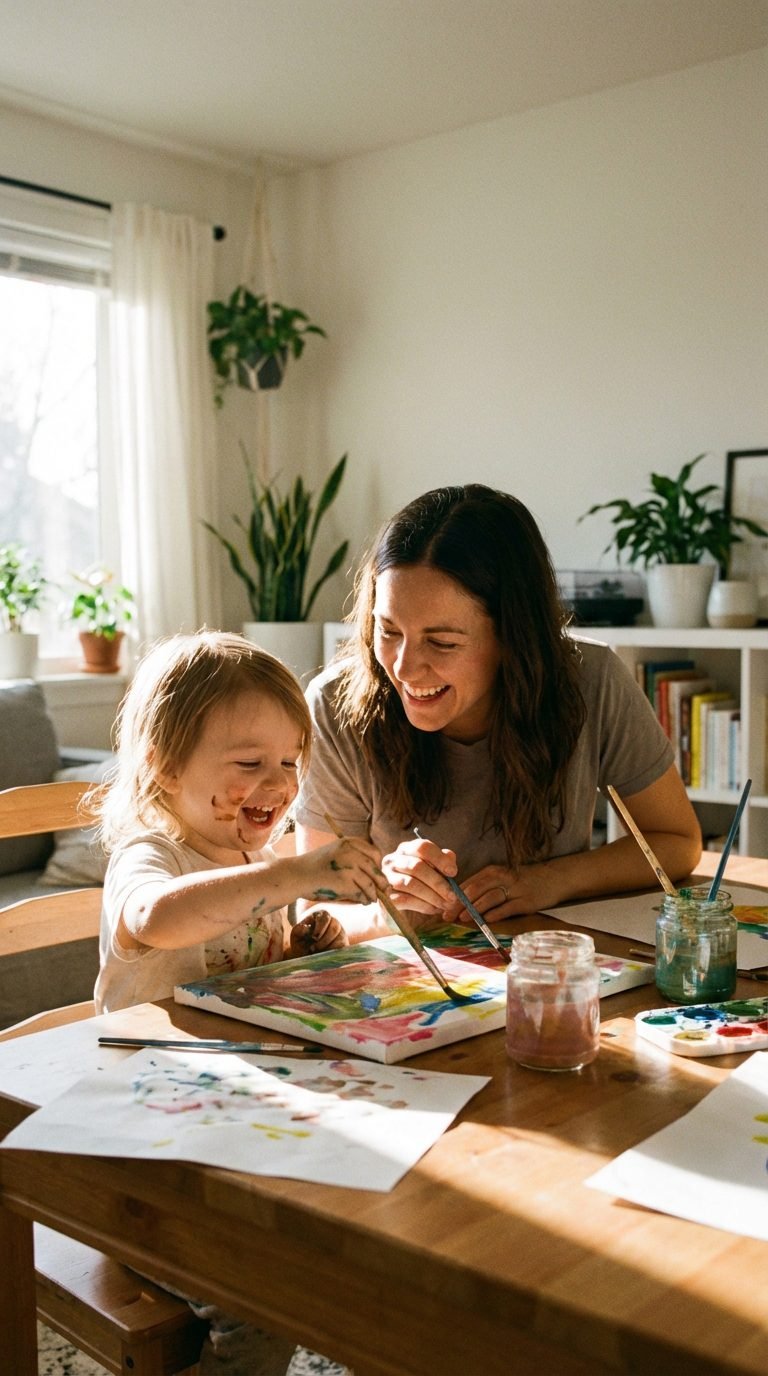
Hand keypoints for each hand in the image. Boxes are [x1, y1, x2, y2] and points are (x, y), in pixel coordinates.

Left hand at [290, 909, 348, 956]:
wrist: (306, 956)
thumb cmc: (300, 943)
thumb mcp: (296, 936)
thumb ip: (298, 930)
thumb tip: (306, 928)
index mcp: (320, 916)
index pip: (325, 917)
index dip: (321, 927)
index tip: (314, 938)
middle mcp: (333, 922)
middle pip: (335, 926)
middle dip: (324, 939)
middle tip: (314, 948)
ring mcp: (340, 933)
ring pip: (340, 937)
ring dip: (327, 947)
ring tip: (317, 953)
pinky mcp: (343, 943)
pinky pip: (343, 947)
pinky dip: (333, 952)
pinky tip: (324, 955)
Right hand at [299, 836, 383, 904]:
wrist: (297, 875)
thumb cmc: (317, 867)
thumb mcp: (337, 853)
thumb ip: (355, 859)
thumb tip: (379, 878)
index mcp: (349, 842)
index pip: (375, 853)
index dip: (378, 866)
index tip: (377, 875)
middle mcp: (351, 851)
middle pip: (375, 869)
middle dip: (381, 882)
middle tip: (384, 891)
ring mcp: (348, 866)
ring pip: (371, 883)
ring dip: (373, 894)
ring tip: (371, 899)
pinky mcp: (344, 881)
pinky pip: (361, 893)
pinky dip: (364, 899)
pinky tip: (363, 902)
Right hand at [381, 835, 457, 915]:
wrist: (398, 910)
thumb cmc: (420, 886)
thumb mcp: (433, 871)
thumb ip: (442, 862)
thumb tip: (450, 857)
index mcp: (406, 849)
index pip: (422, 847)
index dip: (439, 859)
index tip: (453, 872)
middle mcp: (392, 861)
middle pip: (417, 866)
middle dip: (438, 882)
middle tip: (453, 895)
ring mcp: (386, 878)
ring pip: (411, 884)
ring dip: (433, 896)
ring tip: (446, 904)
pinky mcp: (385, 896)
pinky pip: (406, 900)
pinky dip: (424, 905)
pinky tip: (434, 909)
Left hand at [443, 862, 562, 922]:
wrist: (552, 878)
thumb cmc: (521, 881)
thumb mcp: (501, 879)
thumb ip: (482, 888)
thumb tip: (458, 903)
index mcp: (492, 871)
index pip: (469, 883)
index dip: (454, 896)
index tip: (441, 907)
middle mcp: (502, 877)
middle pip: (476, 889)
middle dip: (460, 903)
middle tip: (447, 915)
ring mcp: (515, 889)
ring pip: (490, 897)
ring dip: (475, 908)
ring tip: (462, 918)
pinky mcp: (526, 901)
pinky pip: (508, 907)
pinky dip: (497, 913)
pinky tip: (487, 919)